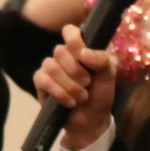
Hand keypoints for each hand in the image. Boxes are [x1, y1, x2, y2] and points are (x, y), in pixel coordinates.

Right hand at [35, 24, 117, 150]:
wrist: (91, 120)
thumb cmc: (100, 95)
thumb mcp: (108, 75)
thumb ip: (101, 59)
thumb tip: (82, 53)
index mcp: (80, 49)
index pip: (70, 30)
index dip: (73, 39)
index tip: (82, 54)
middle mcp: (63, 56)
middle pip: (60, 50)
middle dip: (76, 70)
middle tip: (87, 83)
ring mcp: (50, 68)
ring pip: (51, 66)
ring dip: (69, 84)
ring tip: (81, 97)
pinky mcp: (41, 82)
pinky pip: (43, 80)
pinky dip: (60, 92)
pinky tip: (69, 102)